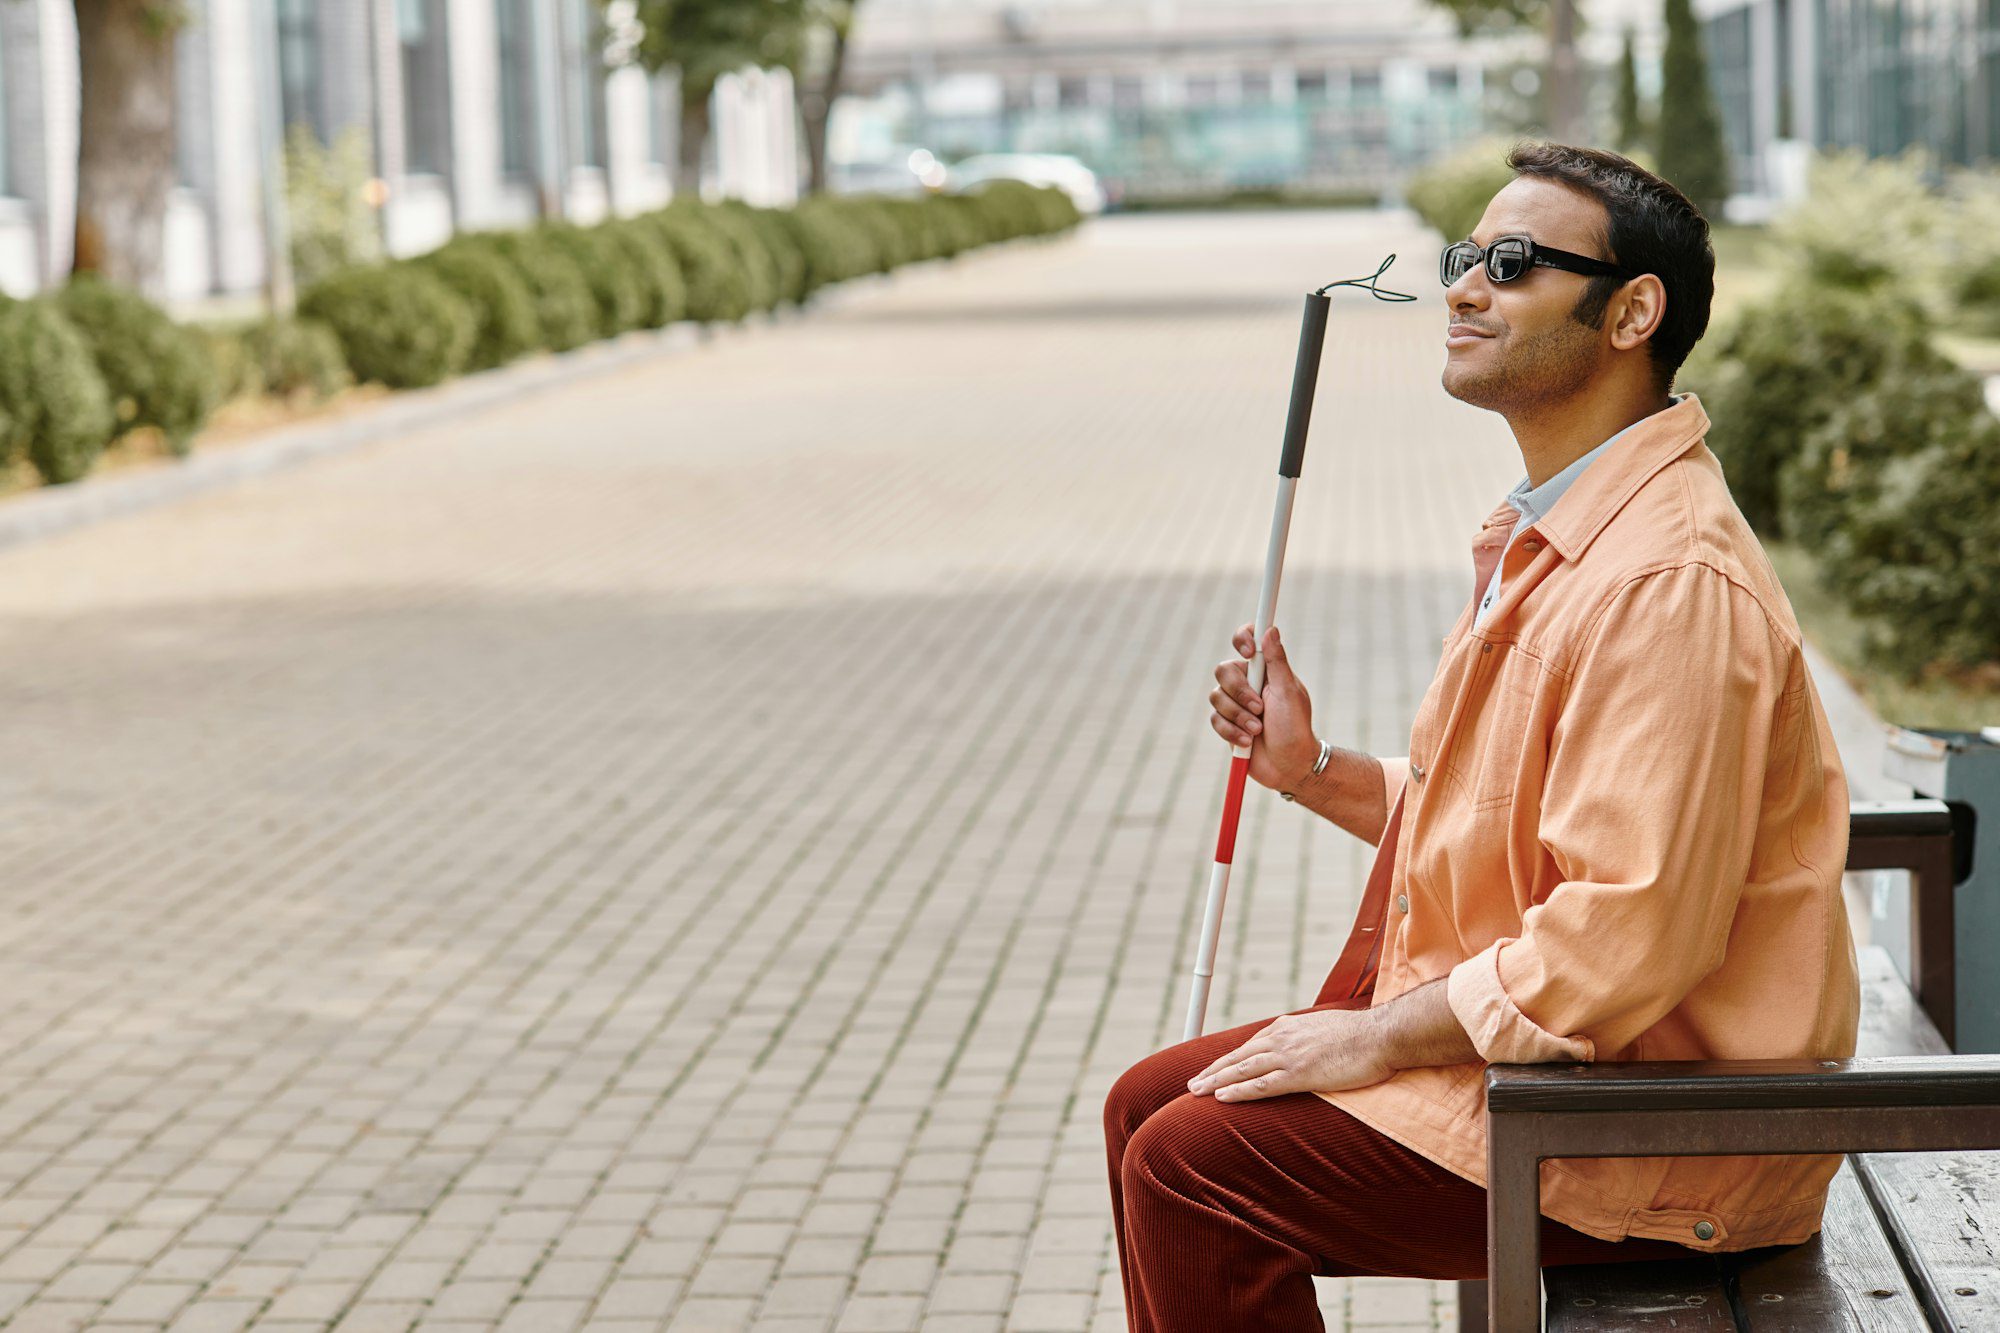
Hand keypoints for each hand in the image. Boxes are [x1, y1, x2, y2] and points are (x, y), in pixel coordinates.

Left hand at [1185, 1009, 1393, 1101]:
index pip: (1250, 1045)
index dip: (1230, 1059)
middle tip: (1192, 1083)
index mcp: (1288, 1027)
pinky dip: (1238, 1091)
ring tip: (1195, 1092)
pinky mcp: (1299, 1074)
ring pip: (1242, 1070)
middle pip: (1238, 1056)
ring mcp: (1289, 1055)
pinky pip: (1260, 1085)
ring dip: (1215, 1081)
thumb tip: (1305, 1049)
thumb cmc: (1362, 1036)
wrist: (1381, 1035)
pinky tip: (1221, 1097)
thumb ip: (1308, 1039)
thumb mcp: (1326, 1029)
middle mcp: (1282, 1038)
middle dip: (1212, 1070)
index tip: (1214, 1069)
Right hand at [1209, 623, 1317, 789]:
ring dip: (1239, 716)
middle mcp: (1247, 683)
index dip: (1242, 640)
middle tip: (1260, 708)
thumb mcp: (1289, 692)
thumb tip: (1271, 630)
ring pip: (1216, 697)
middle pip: (1223, 671)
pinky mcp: (1226, 724)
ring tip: (1258, 730)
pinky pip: (1215, 720)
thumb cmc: (1295, 727)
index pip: (1247, 641)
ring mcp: (1235, 704)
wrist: (1290, 765)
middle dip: (1239, 692)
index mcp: (1265, 670)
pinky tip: (1248, 741)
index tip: (1249, 652)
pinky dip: (1232, 732)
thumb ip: (1277, 661)